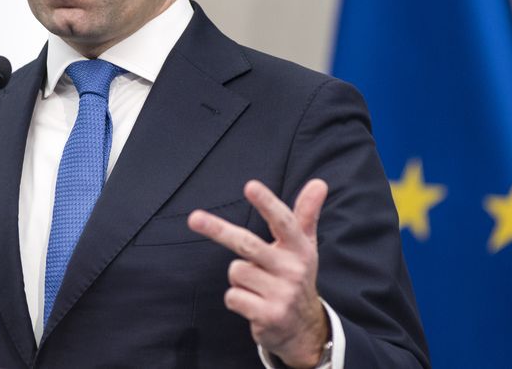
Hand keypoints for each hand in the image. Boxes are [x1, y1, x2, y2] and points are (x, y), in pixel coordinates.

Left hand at [187, 179, 330, 367]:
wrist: (304, 329)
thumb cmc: (297, 277)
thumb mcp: (305, 247)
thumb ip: (307, 214)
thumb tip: (318, 182)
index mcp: (300, 249)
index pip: (283, 221)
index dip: (266, 203)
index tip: (250, 186)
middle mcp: (292, 270)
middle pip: (247, 244)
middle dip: (218, 230)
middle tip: (193, 218)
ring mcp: (281, 294)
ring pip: (236, 271)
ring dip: (239, 278)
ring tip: (257, 286)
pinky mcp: (267, 315)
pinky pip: (233, 296)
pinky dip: (237, 299)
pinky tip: (253, 304)